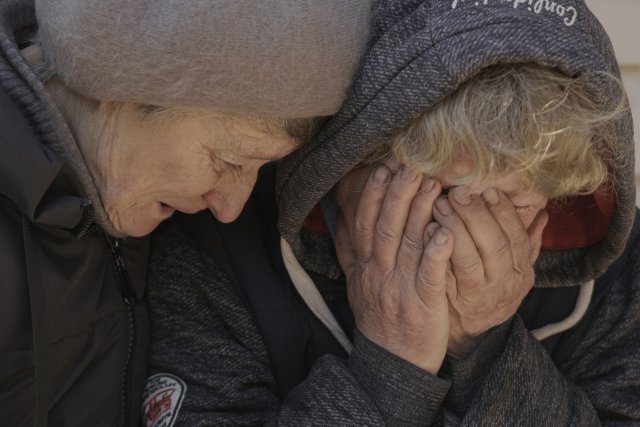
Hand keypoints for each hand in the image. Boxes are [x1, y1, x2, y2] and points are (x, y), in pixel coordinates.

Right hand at [336, 165, 452, 373]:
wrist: (392, 364)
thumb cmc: (380, 318)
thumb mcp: (357, 285)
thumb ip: (351, 251)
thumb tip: (343, 218)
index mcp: (364, 268)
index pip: (365, 225)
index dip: (372, 196)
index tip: (383, 169)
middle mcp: (378, 275)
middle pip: (385, 227)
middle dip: (398, 194)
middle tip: (411, 166)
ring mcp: (400, 289)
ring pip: (407, 245)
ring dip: (419, 212)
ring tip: (433, 185)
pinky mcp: (423, 305)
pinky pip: (429, 275)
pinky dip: (436, 252)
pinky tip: (445, 230)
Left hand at [432, 187, 547, 357]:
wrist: (470, 333)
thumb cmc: (490, 290)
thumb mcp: (514, 270)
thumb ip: (527, 242)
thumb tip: (542, 212)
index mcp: (521, 271)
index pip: (518, 237)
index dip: (504, 213)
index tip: (489, 191)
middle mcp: (504, 283)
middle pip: (495, 246)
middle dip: (476, 216)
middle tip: (458, 192)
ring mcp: (478, 294)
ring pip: (470, 260)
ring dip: (455, 228)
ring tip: (440, 204)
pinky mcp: (454, 301)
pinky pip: (447, 274)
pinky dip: (437, 250)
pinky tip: (427, 230)